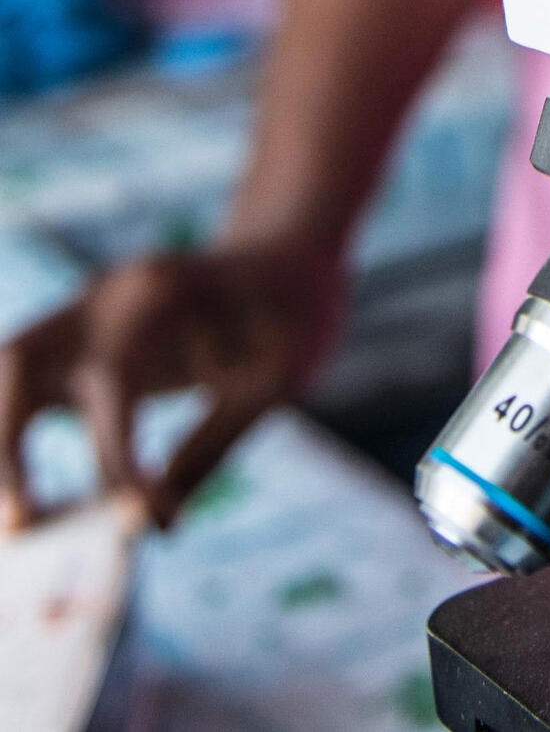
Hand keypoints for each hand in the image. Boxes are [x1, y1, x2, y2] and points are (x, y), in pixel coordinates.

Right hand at [0, 236, 346, 529]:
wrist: (288, 254)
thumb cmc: (291, 316)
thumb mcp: (277, 373)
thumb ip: (210, 443)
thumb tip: (152, 524)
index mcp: (160, 291)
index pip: (116, 383)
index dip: (119, 461)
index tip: (140, 522)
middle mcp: (104, 298)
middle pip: (17, 364)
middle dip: (8, 452)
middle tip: (21, 527)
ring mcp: (77, 315)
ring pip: (5, 370)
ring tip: (15, 520)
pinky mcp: (66, 343)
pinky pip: (13, 391)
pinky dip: (8, 440)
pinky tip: (18, 496)